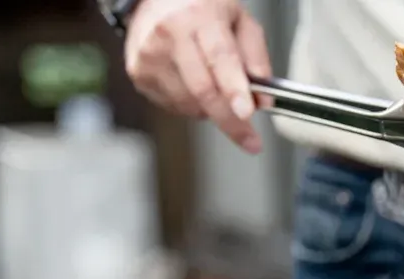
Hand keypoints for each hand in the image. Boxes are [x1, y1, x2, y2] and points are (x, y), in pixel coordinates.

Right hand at [124, 0, 271, 152]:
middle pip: (203, 90)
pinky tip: (192, 82)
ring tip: (214, 84)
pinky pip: (174, 106)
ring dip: (211, 109)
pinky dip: (192, 105)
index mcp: (198, 16)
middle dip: (230, 121)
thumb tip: (264, 100)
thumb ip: (256, 58)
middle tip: (250, 140)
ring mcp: (150, 56)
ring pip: (190, 104)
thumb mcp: (239, 20)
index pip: (220, 57)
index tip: (246, 112)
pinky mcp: (139, 73)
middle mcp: (169, 35)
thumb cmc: (201, 8)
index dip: (234, 89)